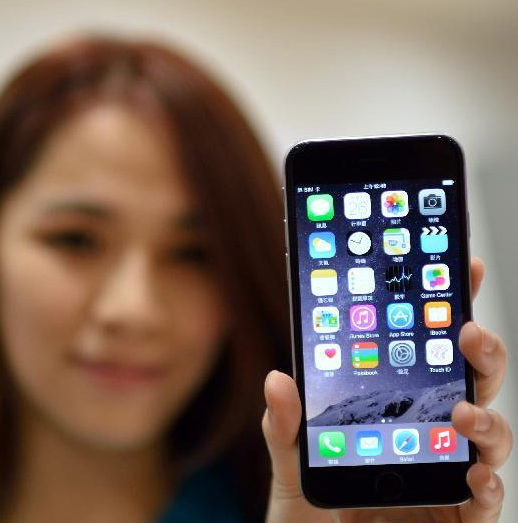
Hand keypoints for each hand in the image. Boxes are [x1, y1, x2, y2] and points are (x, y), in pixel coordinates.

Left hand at [262, 257, 511, 522]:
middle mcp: (430, 437)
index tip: (460, 269)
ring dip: (487, 419)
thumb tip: (277, 379)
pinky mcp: (458, 521)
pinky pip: (486, 503)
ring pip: (489, 437)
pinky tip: (475, 475)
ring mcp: (448, 477)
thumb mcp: (290, 465)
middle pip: (471, 385)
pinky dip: (489, 488)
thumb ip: (286, 427)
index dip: (448, 313)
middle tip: (468, 330)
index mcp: (396, 411)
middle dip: (481, 353)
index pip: (428, 355)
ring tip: (463, 411)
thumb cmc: (310, 512)